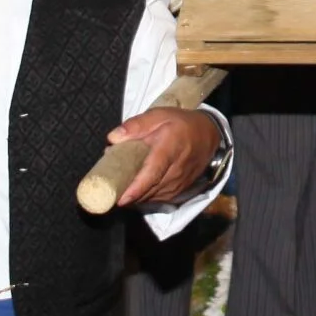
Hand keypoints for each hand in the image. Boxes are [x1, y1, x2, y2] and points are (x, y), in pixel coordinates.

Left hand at [106, 107, 223, 205]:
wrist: (208, 136)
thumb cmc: (181, 124)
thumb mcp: (160, 115)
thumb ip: (136, 125)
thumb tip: (112, 138)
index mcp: (169, 150)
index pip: (152, 174)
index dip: (136, 188)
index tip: (119, 198)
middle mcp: (175, 172)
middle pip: (148, 190)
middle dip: (126, 192)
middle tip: (107, 187)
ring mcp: (178, 185)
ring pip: (151, 197)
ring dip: (134, 195)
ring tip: (118, 186)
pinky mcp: (178, 192)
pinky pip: (157, 199)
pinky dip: (143, 197)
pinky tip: (133, 190)